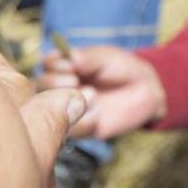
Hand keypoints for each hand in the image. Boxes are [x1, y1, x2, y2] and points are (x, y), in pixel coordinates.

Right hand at [36, 46, 167, 138]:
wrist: (146, 91)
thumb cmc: (122, 68)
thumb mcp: (104, 56)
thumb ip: (87, 57)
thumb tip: (70, 58)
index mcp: (63, 65)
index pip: (46, 64)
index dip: (55, 65)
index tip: (72, 66)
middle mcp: (60, 86)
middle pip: (41, 86)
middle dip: (56, 83)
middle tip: (76, 81)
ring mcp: (68, 108)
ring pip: (50, 110)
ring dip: (67, 103)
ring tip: (92, 95)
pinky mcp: (80, 127)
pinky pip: (70, 130)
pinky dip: (82, 121)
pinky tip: (97, 114)